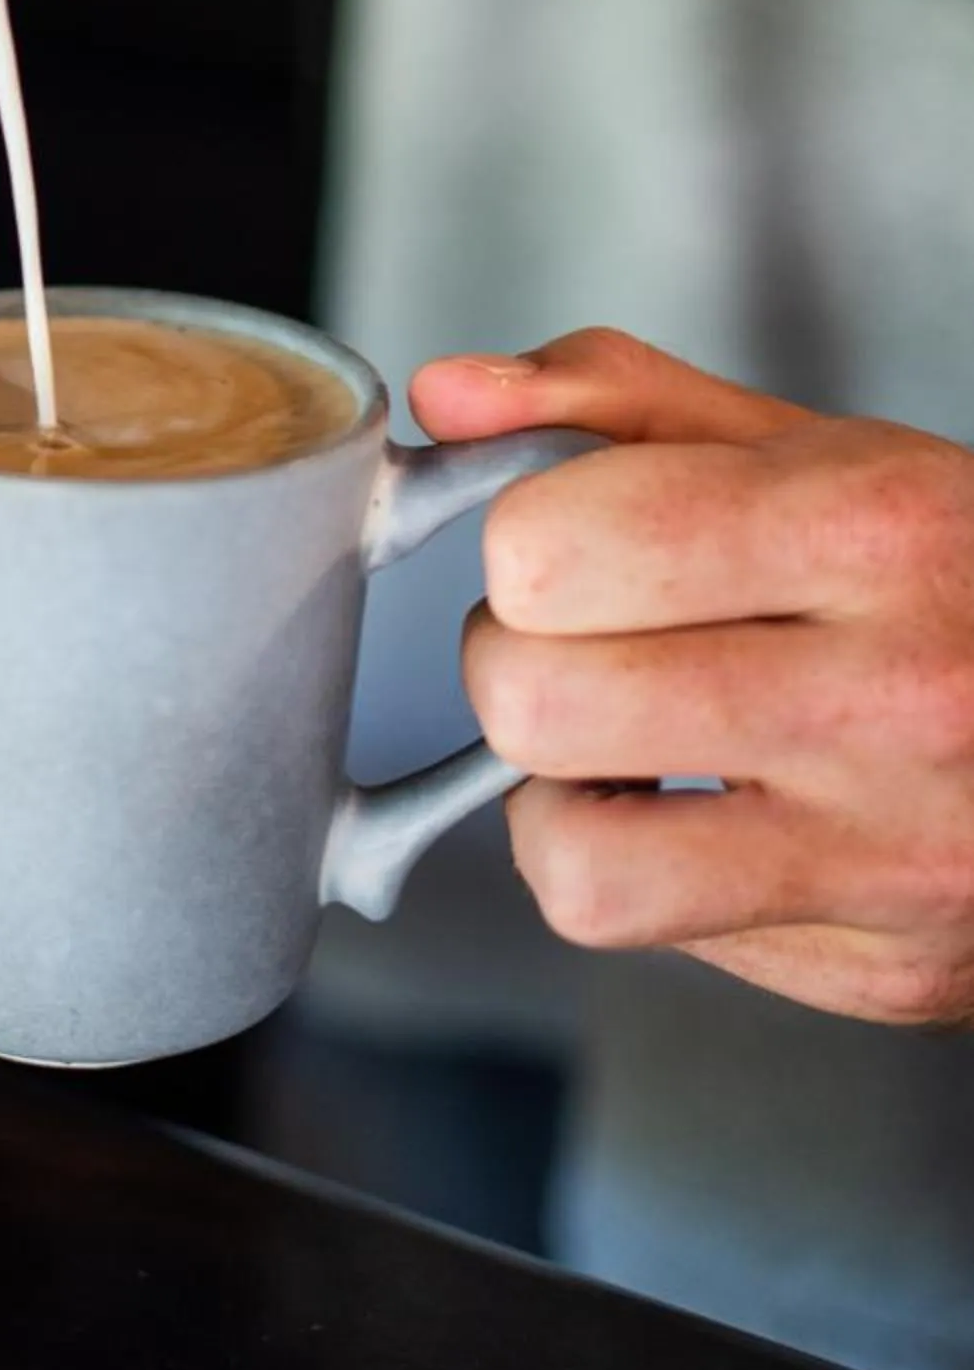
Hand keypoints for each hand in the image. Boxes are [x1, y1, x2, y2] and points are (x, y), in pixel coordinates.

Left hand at [411, 329, 973, 1025]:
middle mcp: (893, 694)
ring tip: (624, 744)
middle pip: (536, 700)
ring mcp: (894, 852)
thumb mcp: (816, 450)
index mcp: (869, 525)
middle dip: (518, 664)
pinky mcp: (886, 970)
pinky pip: (658, 942)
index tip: (569, 546)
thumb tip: (447, 398)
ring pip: (574, 859)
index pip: (552, 547)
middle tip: (583, 645)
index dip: (522, 546)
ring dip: (558, 795)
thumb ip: (618, 401)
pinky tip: (696, 821)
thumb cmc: (953, 574)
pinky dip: (639, 879)